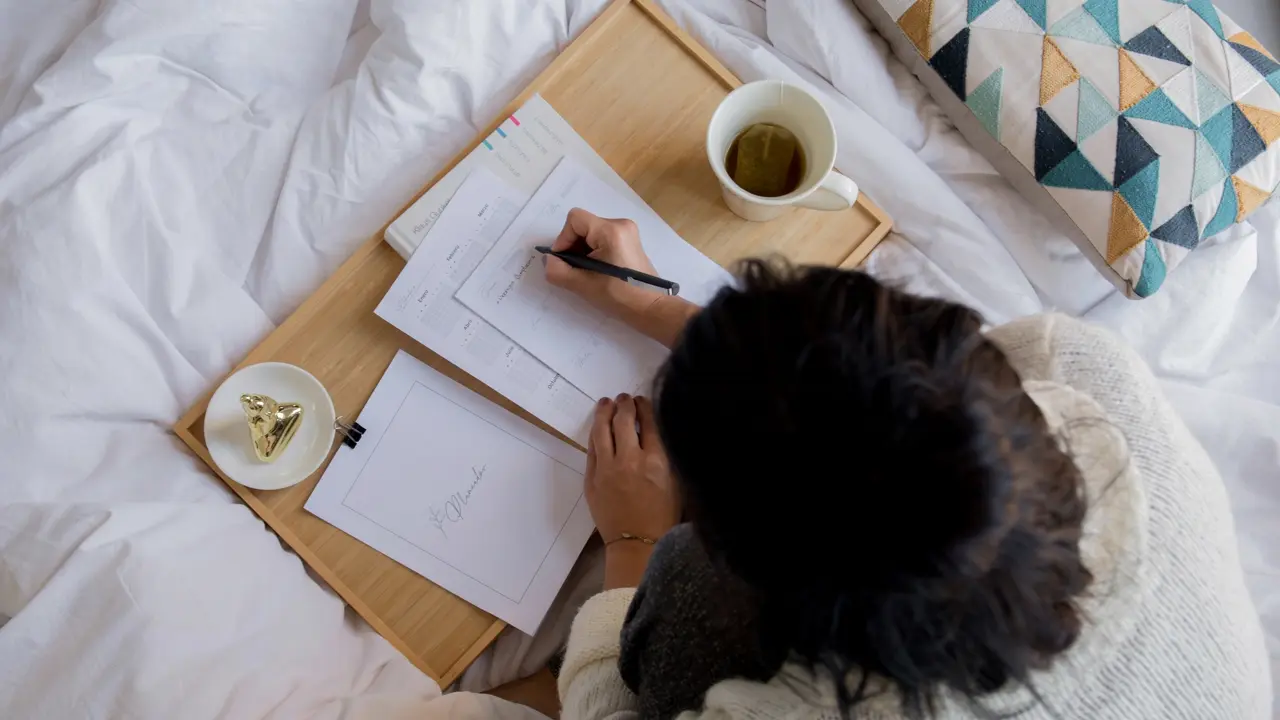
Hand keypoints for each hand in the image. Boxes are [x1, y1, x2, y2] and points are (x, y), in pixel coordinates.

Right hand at [544, 208, 699, 347]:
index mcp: (611, 231)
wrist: (649, 307)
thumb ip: (558, 271)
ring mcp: (628, 231)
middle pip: (583, 225)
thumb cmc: (618, 296)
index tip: (564, 261)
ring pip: (592, 232)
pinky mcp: (630, 240)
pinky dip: (594, 251)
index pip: (575, 219)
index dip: (563, 239)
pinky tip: (597, 269)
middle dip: (573, 246)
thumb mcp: (583, 285)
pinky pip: (603, 238)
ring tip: (586, 271)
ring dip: (583, 250)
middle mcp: (621, 224)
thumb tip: (550, 260)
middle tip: (574, 269)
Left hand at [585, 394, 679, 588]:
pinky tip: (599, 427)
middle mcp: (629, 460)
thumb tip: (656, 431)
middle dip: (624, 405)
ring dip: (604, 413)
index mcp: (656, 462)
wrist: (637, 545)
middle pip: (623, 421)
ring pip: (601, 431)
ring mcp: (606, 470)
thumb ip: (667, 455)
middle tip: (624, 398)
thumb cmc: (663, 517)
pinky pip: (591, 449)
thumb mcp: (676, 483)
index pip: (649, 423)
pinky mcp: (591, 480)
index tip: (642, 400)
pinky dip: (596, 435)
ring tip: (606, 403)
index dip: (644, 406)